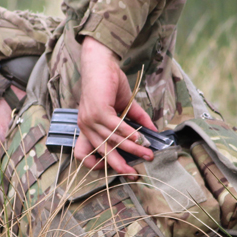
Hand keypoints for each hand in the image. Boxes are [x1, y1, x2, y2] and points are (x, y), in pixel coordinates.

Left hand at [75, 36, 157, 175]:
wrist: (101, 62)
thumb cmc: (109, 82)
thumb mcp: (124, 106)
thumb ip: (137, 120)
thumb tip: (153, 131)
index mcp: (87, 128)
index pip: (83, 154)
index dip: (95, 165)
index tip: (113, 168)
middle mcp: (85, 126)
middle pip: (102, 152)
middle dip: (119, 166)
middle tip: (134, 174)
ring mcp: (90, 119)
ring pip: (113, 141)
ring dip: (132, 148)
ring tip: (148, 153)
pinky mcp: (98, 111)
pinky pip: (115, 128)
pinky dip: (129, 134)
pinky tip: (140, 138)